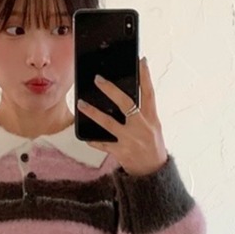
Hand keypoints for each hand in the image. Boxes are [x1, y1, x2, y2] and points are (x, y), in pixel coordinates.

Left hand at [76, 58, 167, 175]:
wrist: (153, 172)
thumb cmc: (152, 146)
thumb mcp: (153, 127)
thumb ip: (143, 112)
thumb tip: (128, 96)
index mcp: (151, 118)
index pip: (149, 93)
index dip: (146, 76)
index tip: (140, 61)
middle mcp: (141, 126)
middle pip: (126, 103)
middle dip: (111, 90)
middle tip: (97, 79)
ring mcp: (131, 139)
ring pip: (109, 123)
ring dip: (93, 112)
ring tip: (81, 103)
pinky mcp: (121, 152)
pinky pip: (103, 145)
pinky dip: (93, 141)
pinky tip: (84, 137)